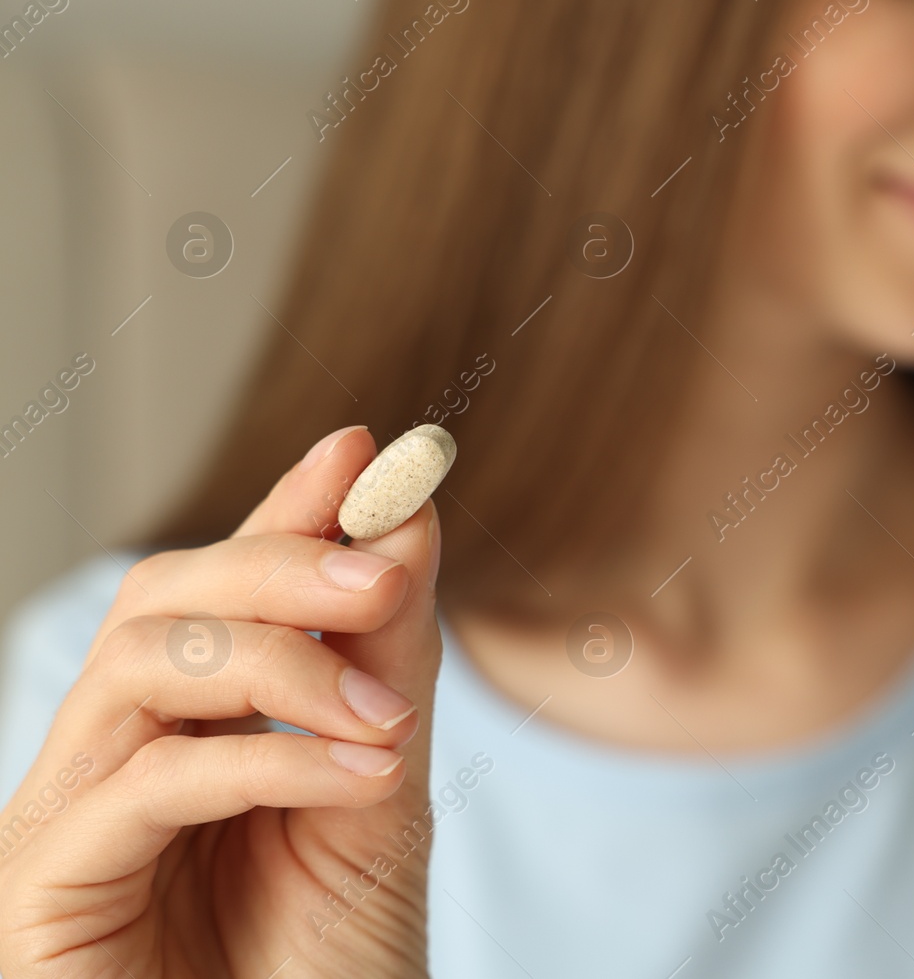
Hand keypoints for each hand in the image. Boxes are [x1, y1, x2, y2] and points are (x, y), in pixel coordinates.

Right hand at [0, 427, 442, 977]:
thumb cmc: (333, 961)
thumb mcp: (383, 791)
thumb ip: (388, 661)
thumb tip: (403, 512)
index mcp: (195, 724)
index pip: (227, 586)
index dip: (289, 511)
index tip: (370, 451)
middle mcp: (120, 753)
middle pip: (164, 598)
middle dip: (281, 564)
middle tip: (386, 574)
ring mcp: (73, 818)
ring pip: (139, 664)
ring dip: (278, 662)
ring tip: (384, 717)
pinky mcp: (44, 889)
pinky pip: (144, 784)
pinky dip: (265, 760)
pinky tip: (363, 773)